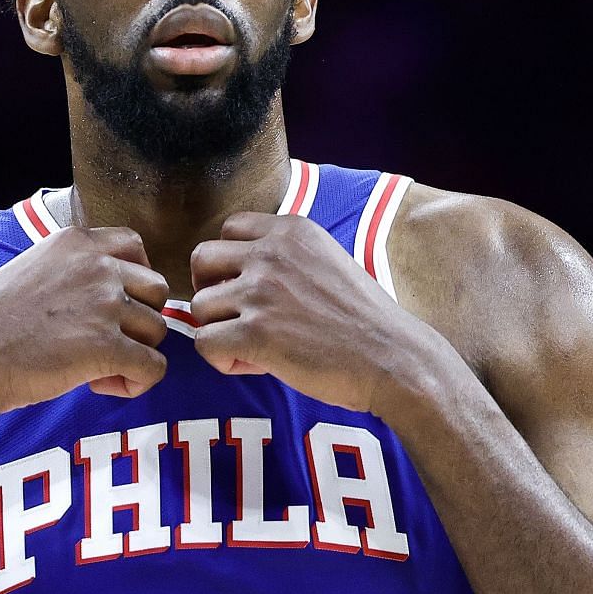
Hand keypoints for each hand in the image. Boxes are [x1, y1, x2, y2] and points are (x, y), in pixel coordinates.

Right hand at [0, 226, 170, 415]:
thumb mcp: (31, 269)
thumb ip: (74, 268)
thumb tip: (116, 289)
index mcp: (75, 242)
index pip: (135, 244)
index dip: (135, 278)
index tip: (117, 303)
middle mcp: (96, 266)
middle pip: (157, 291)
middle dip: (139, 319)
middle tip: (105, 342)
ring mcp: (104, 305)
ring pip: (158, 330)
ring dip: (135, 353)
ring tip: (96, 367)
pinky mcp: (107, 347)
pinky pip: (154, 367)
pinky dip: (137, 382)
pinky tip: (103, 386)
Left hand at [188, 211, 424, 414]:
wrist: (393, 358)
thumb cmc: (365, 321)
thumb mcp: (328, 262)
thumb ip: (287, 257)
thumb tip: (240, 277)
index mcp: (292, 230)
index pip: (229, 228)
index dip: (229, 262)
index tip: (247, 288)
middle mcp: (272, 253)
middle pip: (201, 259)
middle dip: (209, 290)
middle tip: (234, 316)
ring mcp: (261, 291)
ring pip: (198, 306)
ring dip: (219, 330)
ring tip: (252, 347)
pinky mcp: (255, 332)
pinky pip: (205, 344)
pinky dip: (222, 360)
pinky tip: (254, 365)